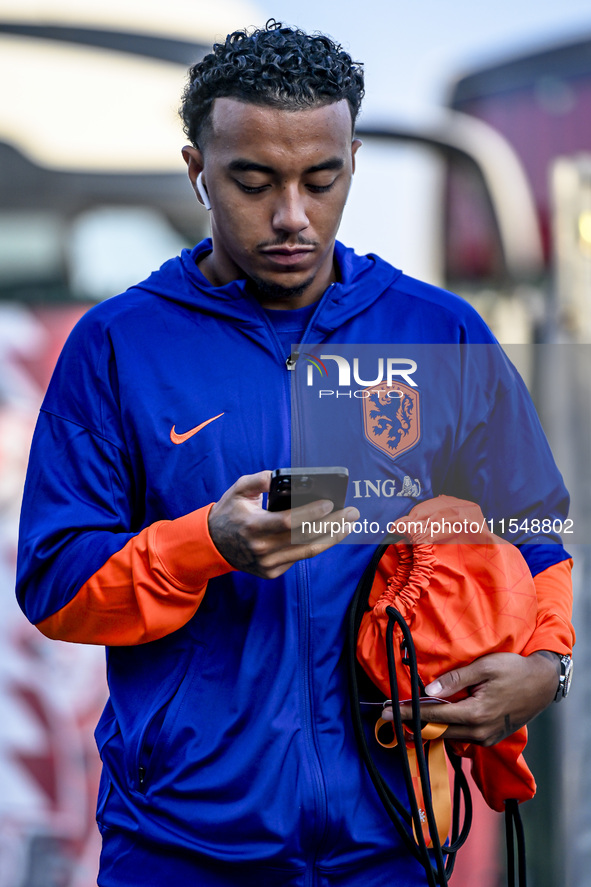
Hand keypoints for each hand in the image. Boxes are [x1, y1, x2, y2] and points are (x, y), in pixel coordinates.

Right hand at [208, 470, 359, 578]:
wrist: (213, 545)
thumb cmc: (230, 512)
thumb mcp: (238, 490)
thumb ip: (259, 480)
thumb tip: (279, 475)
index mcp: (253, 526)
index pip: (288, 522)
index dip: (311, 514)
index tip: (330, 503)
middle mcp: (261, 549)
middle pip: (304, 538)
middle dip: (332, 525)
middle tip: (352, 513)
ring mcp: (267, 564)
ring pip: (306, 552)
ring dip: (331, 538)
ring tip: (348, 524)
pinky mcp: (271, 573)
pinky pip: (298, 558)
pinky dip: (315, 545)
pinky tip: (328, 534)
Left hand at [384, 651, 559, 745]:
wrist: (542, 684)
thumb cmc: (514, 670)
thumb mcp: (484, 667)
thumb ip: (456, 679)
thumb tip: (429, 689)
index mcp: (476, 713)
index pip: (434, 715)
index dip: (408, 713)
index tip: (386, 712)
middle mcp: (480, 731)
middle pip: (437, 731)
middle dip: (411, 723)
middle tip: (387, 716)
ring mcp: (486, 738)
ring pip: (448, 737)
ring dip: (427, 728)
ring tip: (404, 719)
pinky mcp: (489, 738)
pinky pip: (461, 737)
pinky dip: (444, 730)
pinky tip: (432, 721)